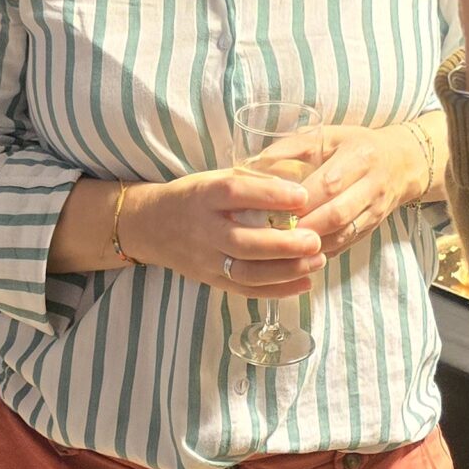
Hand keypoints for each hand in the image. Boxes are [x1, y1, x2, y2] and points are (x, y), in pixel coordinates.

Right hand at [121, 166, 322, 296]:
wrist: (150, 226)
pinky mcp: (211, 280)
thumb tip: (296, 186)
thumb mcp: (215, 178)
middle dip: (283, 244)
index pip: (236, 193)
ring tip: (317, 261)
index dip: (270, 195)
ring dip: (286, 270)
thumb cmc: (193, 197)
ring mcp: (205, 259)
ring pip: (246, 272)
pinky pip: (245, 290)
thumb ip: (251, 181)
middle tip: (315, 240)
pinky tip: (304, 283)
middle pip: (242, 242)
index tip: (303, 196)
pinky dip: (277, 291)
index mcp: (204, 195)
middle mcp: (203, 229)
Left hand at [275, 124, 420, 260]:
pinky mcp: (373, 227)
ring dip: (311, 245)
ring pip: (343, 235)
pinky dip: (322, 251)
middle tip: (271, 235)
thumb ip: (292, 147)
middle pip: (337, 214)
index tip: (271, 209)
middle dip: (303, 228)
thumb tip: (252, 165)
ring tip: (281, 248)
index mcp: (359, 156)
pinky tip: (300, 255)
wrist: (402, 162)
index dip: (301, 201)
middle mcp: (372, 185)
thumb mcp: (327, 135)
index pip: (328, 183)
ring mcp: (376, 210)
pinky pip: (347, 244)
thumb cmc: (354, 145)